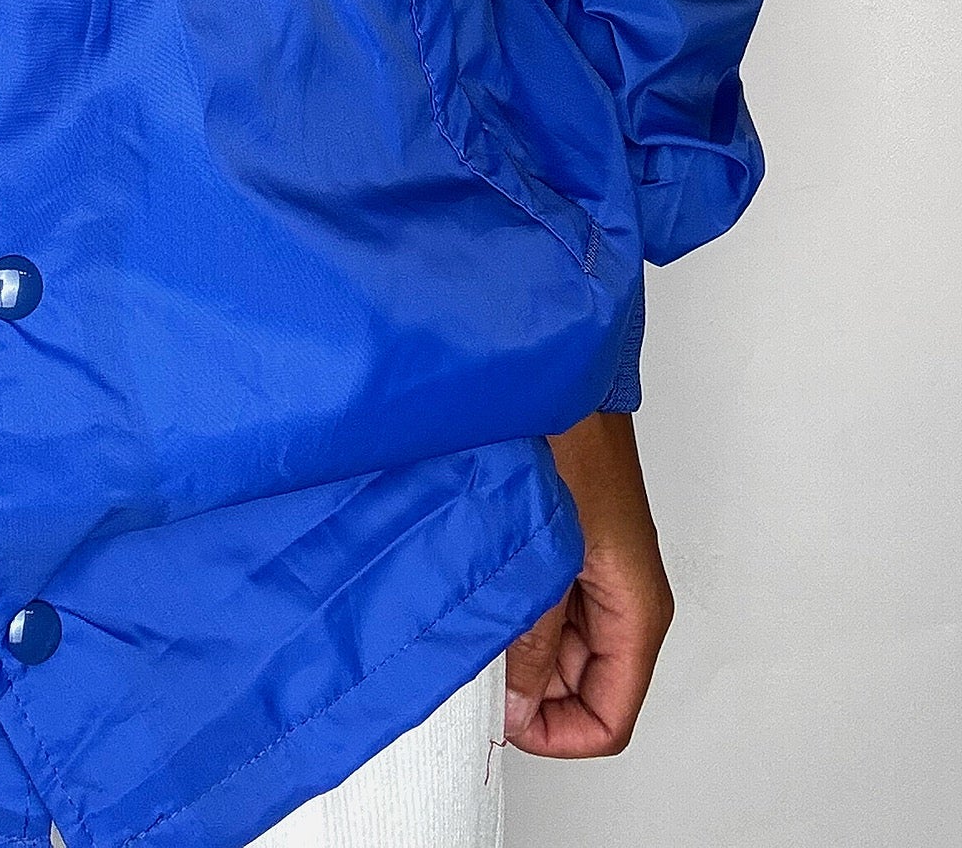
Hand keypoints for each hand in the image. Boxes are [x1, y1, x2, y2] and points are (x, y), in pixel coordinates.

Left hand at [505, 410, 673, 756]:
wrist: (557, 371)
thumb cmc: (568, 437)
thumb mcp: (550, 552)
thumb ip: (534, 636)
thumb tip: (518, 706)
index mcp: (636, 609)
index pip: (609, 720)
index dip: (555, 734)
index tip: (501, 715)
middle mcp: (622, 598)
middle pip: (584, 692)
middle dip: (532, 693)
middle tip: (474, 666)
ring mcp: (595, 574)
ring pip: (561, 654)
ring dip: (517, 651)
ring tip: (471, 622)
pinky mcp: (569, 549)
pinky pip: (546, 610)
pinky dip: (512, 613)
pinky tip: (477, 590)